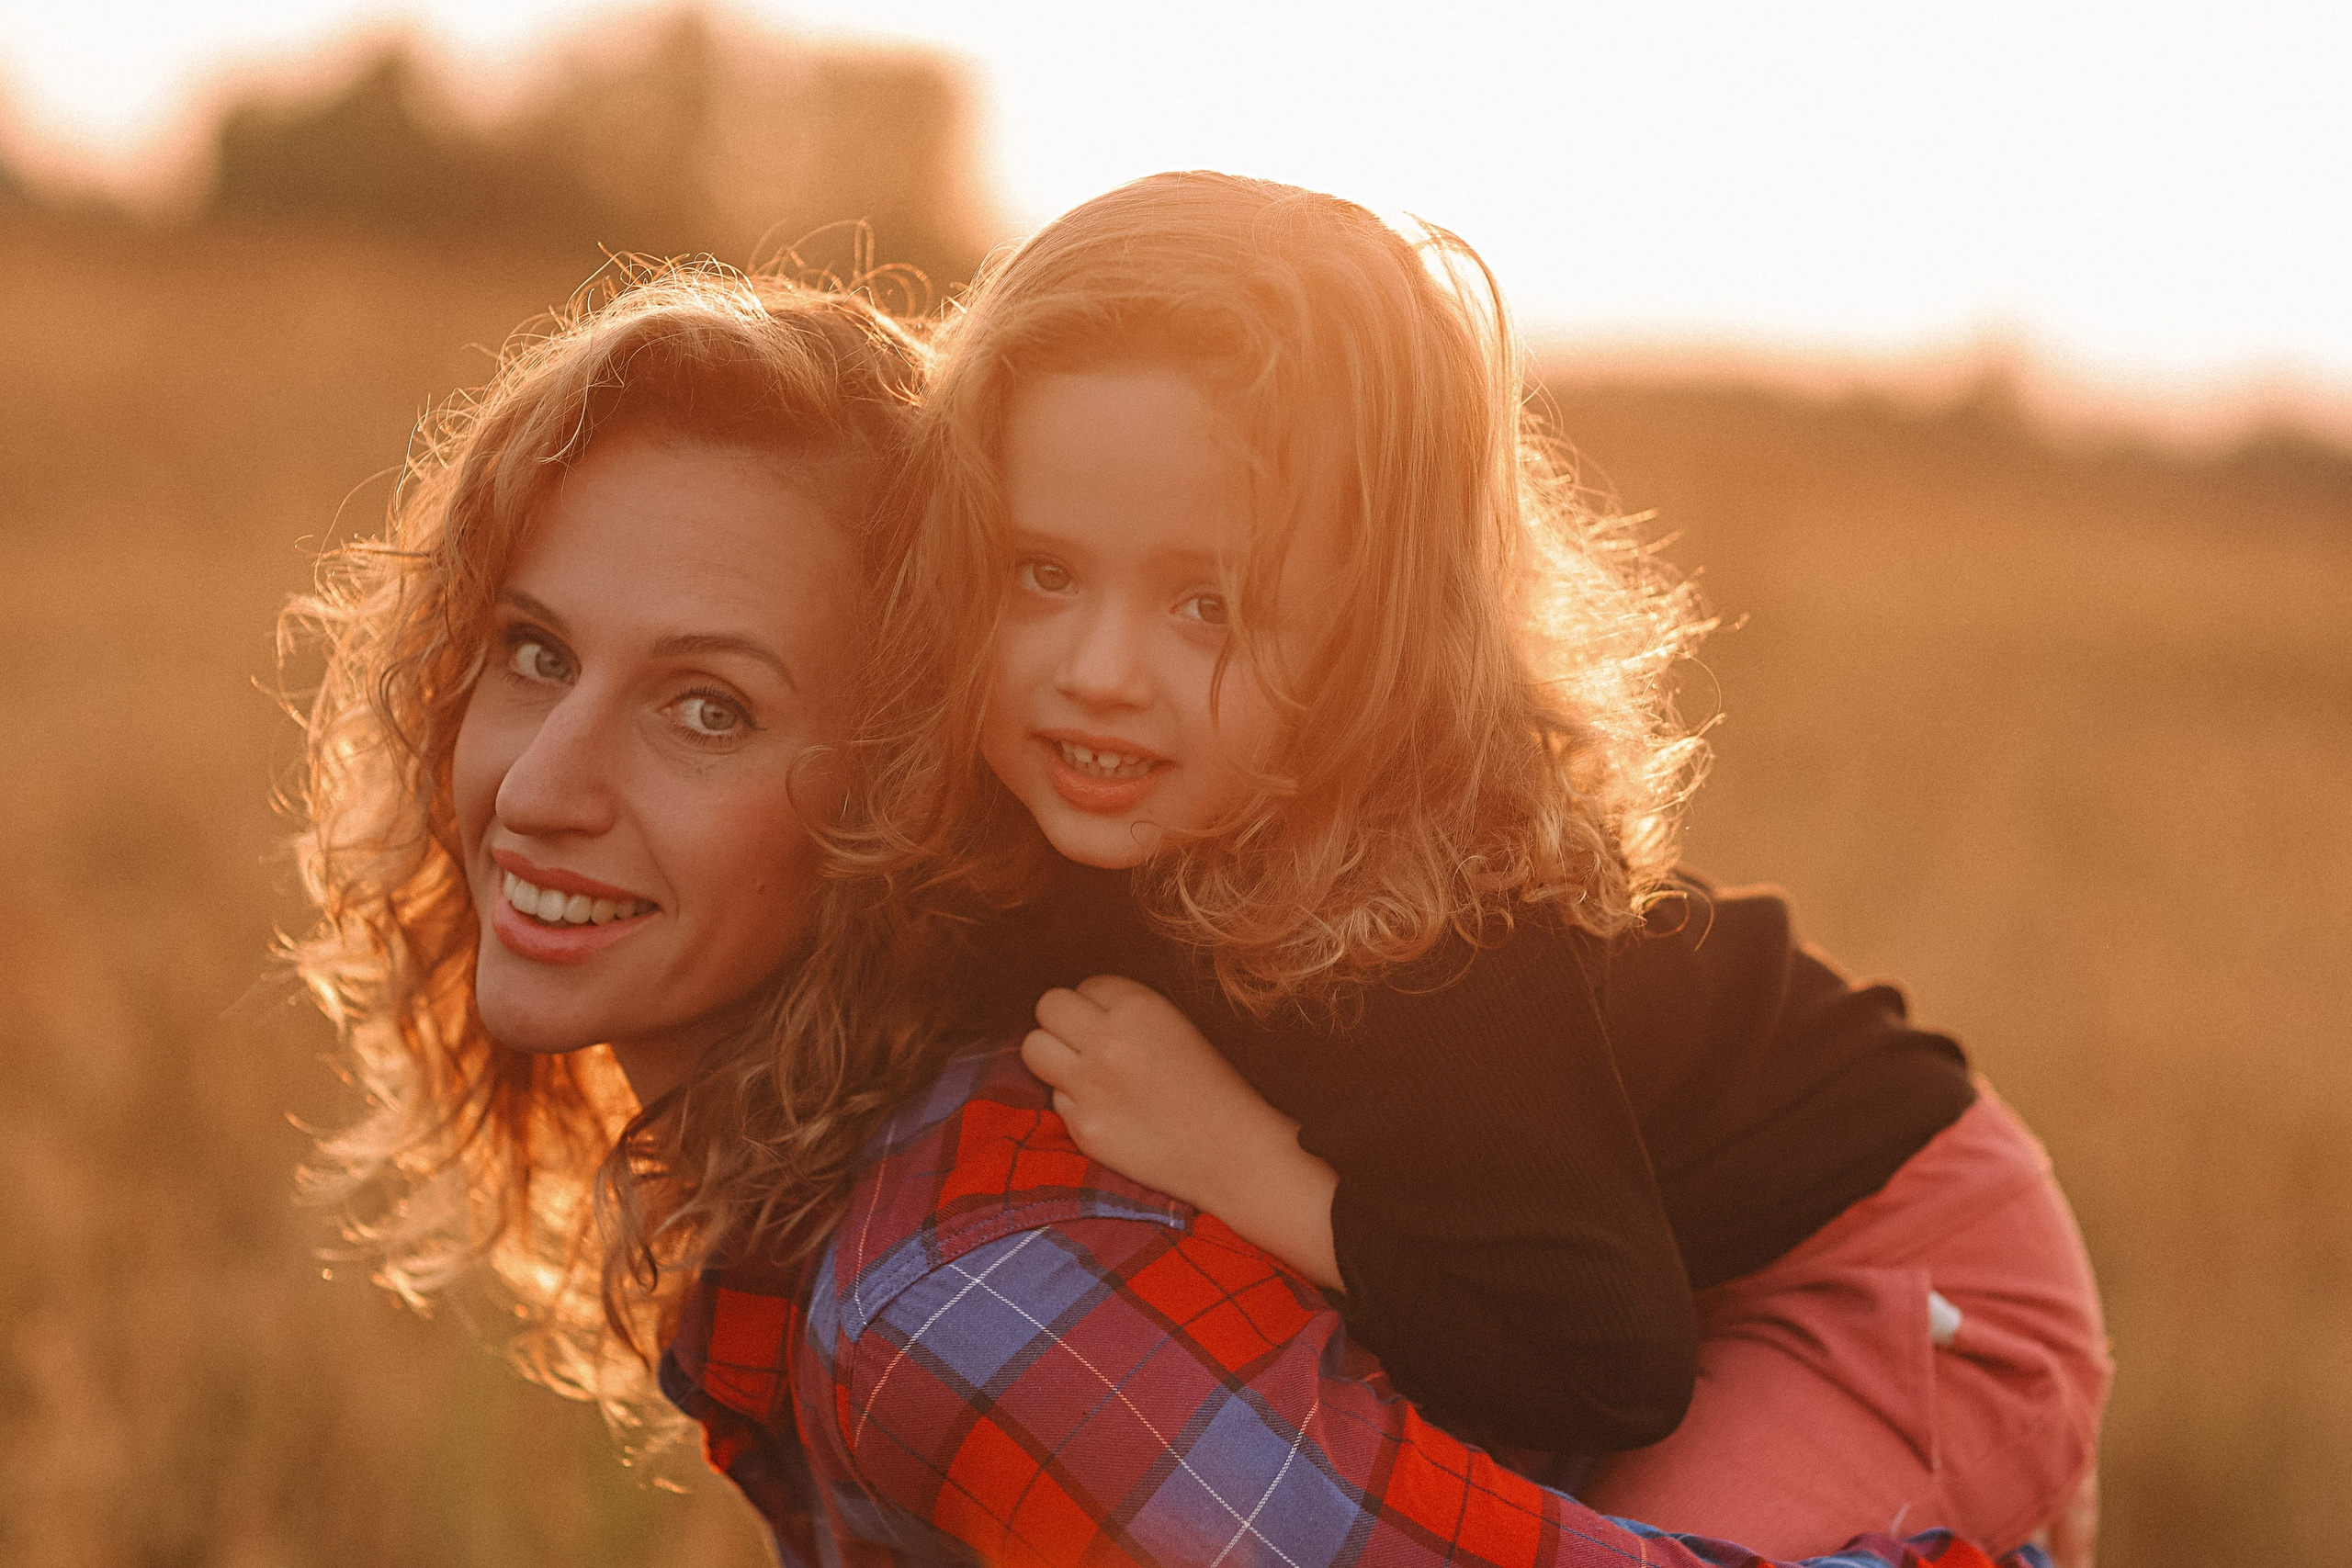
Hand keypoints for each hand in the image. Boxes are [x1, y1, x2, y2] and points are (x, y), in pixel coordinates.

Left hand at [1021, 975, 1296, 1218]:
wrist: (1234, 1154)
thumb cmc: (1212, 1090)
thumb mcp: (1176, 1029)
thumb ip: (1127, 1015)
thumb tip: (1079, 1012)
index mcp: (1139, 1007)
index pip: (1088, 985)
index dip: (1098, 1006)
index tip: (1113, 1025)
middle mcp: (1108, 1040)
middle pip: (1048, 1006)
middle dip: (1062, 1022)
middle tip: (1083, 1044)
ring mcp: (1091, 1085)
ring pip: (1034, 1048)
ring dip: (1052, 1057)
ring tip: (1082, 1073)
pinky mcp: (1083, 1127)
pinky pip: (1056, 1100)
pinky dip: (1075, 1105)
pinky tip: (1110, 1114)